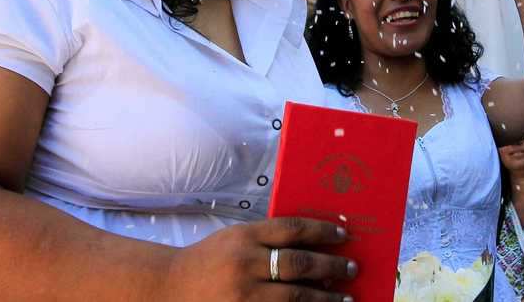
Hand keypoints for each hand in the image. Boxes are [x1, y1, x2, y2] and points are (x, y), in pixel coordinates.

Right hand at [162, 217, 355, 301]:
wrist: (172, 286)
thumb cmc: (210, 259)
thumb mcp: (237, 237)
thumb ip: (268, 238)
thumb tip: (314, 246)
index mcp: (245, 236)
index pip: (292, 229)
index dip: (322, 230)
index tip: (343, 233)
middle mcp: (245, 263)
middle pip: (299, 263)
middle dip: (331, 266)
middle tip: (352, 268)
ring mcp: (244, 294)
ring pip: (295, 296)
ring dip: (325, 298)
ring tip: (346, 298)